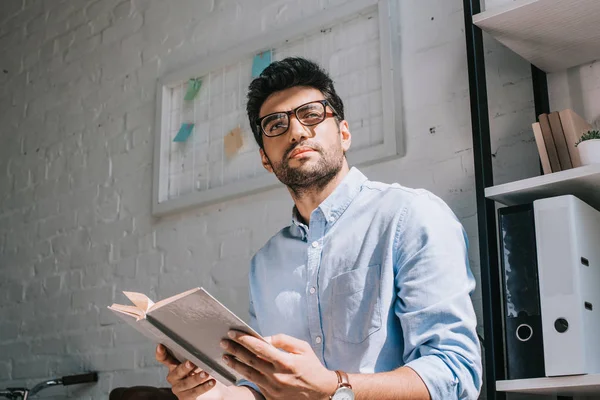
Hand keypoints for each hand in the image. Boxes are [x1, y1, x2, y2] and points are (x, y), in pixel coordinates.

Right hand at [156, 344, 234, 399]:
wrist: (195, 390)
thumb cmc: (193, 371)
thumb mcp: (191, 360)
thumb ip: (191, 352)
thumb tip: (201, 336)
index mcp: (172, 366)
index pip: (163, 358)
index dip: (161, 353)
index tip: (161, 345)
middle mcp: (173, 377)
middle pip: (177, 372)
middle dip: (184, 368)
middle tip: (192, 363)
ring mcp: (178, 388)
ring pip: (186, 384)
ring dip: (196, 379)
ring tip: (206, 374)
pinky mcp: (185, 397)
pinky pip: (194, 393)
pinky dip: (204, 387)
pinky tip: (212, 382)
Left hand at [220, 332, 337, 399]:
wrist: (321, 392)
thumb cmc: (312, 367)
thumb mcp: (302, 348)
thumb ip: (282, 340)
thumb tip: (264, 338)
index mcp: (285, 362)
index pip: (259, 348)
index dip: (244, 339)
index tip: (233, 332)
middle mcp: (277, 376)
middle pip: (250, 360)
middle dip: (235, 349)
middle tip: (223, 342)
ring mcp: (273, 389)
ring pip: (248, 374)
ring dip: (235, 364)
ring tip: (225, 356)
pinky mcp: (271, 397)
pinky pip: (255, 384)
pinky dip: (244, 375)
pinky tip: (237, 369)